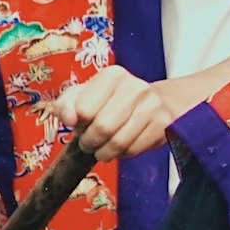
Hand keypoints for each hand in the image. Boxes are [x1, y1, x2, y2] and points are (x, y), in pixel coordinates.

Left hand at [52, 66, 183, 160]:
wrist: (153, 102)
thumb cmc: (110, 101)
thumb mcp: (82, 97)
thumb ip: (65, 105)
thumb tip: (69, 119)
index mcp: (113, 75)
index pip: (84, 110)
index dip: (78, 124)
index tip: (82, 124)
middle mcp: (135, 86)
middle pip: (102, 127)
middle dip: (90, 141)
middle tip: (89, 142)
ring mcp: (152, 105)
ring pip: (119, 142)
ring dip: (104, 152)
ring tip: (102, 149)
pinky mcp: (163, 124)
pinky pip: (134, 149)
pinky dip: (122, 155)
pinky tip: (120, 148)